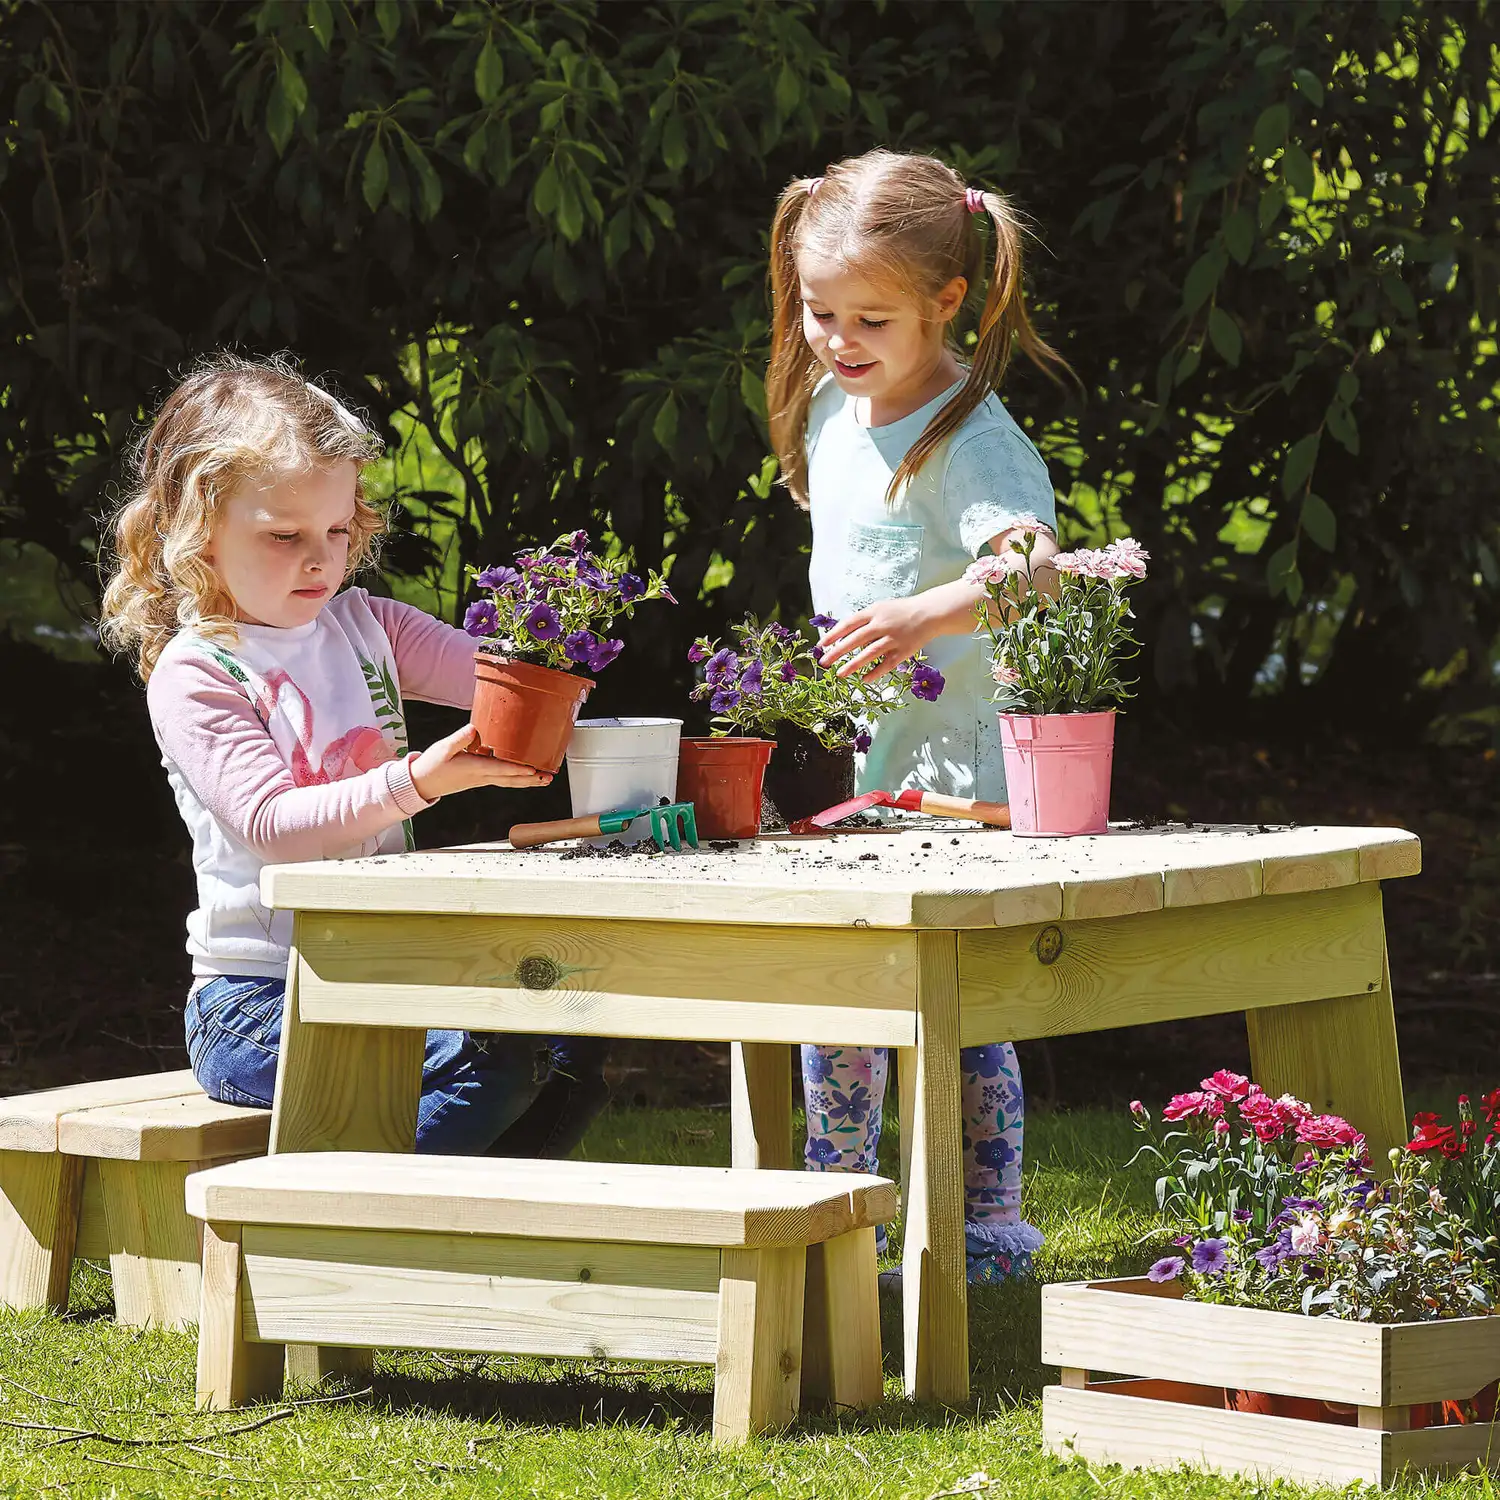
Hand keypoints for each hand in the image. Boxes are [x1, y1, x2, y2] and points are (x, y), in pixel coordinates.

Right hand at [409, 724, 552, 800]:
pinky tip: (525, 776)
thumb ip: (458, 739)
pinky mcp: (480, 780)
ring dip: (527, 782)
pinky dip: (516, 779)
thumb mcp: (442, 749)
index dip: (517, 770)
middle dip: (530, 779)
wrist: (422, 783)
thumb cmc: (432, 766)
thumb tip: (473, 729)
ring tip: (544, 780)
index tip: (533, 770)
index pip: (500, 769)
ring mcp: (481, 780)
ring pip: (509, 782)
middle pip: (510, 780)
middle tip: (548, 778)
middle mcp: (481, 776)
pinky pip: (503, 780)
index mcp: (473, 768)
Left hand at [817, 595, 937, 681]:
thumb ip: (863, 621)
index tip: (821, 645)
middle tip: (823, 662)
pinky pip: (887, 664)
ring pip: (870, 653)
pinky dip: (876, 672)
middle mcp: (882, 624)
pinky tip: (864, 679)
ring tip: (840, 674)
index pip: (849, 623)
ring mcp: (894, 638)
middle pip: (856, 639)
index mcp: (874, 612)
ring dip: (854, 664)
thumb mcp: (880, 609)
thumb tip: (843, 637)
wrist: (929, 612)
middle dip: (838, 651)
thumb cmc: (900, 611)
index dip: (833, 634)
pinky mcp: (904, 650)